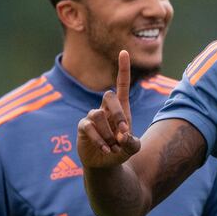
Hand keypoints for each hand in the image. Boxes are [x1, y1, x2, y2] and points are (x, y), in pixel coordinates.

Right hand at [77, 50, 140, 168]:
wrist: (106, 164)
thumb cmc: (121, 150)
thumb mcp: (133, 148)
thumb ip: (132, 143)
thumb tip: (122, 136)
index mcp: (122, 108)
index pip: (122, 84)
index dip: (123, 69)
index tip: (123, 51)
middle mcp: (106, 109)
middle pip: (109, 95)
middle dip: (118, 114)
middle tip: (124, 133)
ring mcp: (93, 116)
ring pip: (98, 114)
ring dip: (108, 133)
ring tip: (112, 147)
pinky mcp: (83, 127)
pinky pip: (88, 127)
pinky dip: (98, 139)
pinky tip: (105, 150)